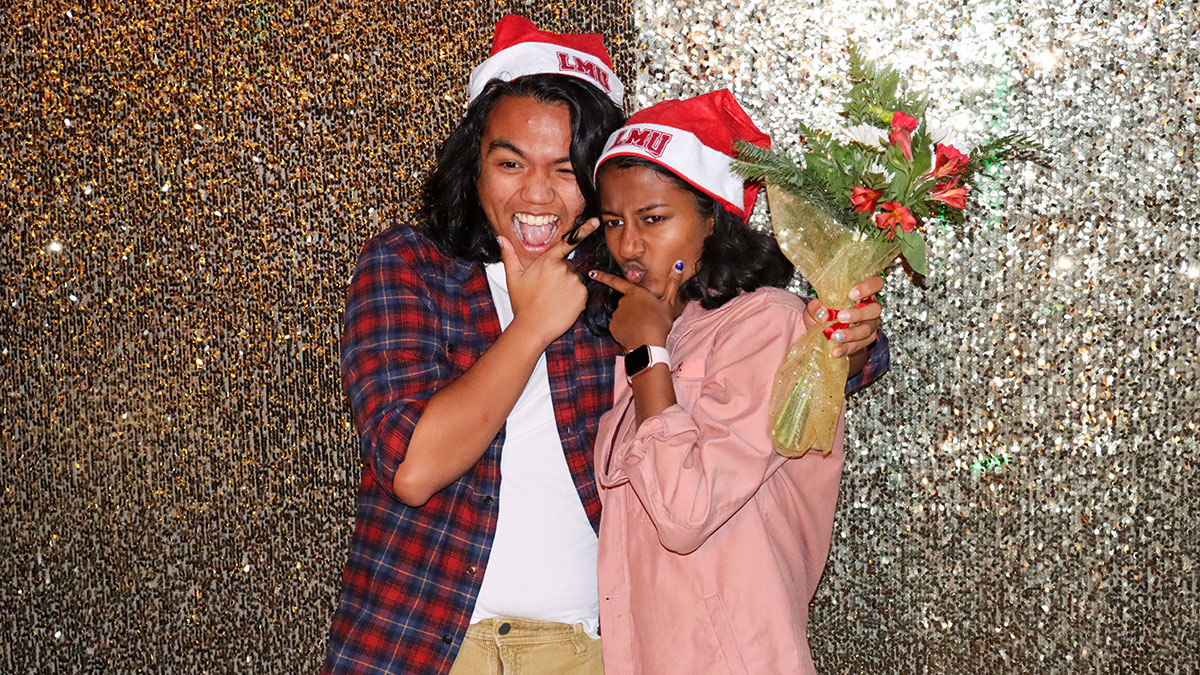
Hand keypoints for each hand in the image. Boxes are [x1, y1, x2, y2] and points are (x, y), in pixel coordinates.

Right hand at [498, 218, 599, 345]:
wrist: (533, 327)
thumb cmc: (522, 303)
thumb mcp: (513, 278)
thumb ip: (509, 255)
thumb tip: (501, 238)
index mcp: (547, 261)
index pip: (568, 242)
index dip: (584, 230)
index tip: (595, 222)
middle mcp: (564, 269)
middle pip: (568, 265)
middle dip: (561, 273)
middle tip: (547, 288)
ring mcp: (575, 282)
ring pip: (575, 278)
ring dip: (567, 285)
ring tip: (553, 298)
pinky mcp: (582, 295)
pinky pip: (581, 291)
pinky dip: (574, 296)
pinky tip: (561, 303)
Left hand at [588, 260, 685, 351]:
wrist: (648, 344)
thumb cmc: (659, 322)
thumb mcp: (669, 302)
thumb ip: (672, 283)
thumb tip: (678, 264)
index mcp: (635, 292)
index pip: (616, 281)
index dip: (603, 276)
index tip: (591, 272)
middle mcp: (622, 302)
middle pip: (626, 302)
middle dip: (634, 308)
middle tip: (648, 318)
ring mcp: (616, 315)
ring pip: (623, 315)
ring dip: (631, 320)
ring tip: (643, 327)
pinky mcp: (613, 327)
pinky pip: (619, 327)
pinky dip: (626, 329)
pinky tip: (635, 334)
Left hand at [803, 275, 883, 357]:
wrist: (826, 335)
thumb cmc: (824, 313)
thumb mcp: (815, 307)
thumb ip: (816, 307)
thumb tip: (822, 313)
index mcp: (863, 292)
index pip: (876, 283)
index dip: (868, 287)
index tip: (852, 294)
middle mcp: (871, 307)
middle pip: (875, 309)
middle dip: (859, 314)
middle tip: (841, 317)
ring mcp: (871, 324)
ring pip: (867, 329)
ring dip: (851, 334)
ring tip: (834, 336)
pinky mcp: (867, 340)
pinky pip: (859, 345)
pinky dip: (846, 348)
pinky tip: (835, 351)